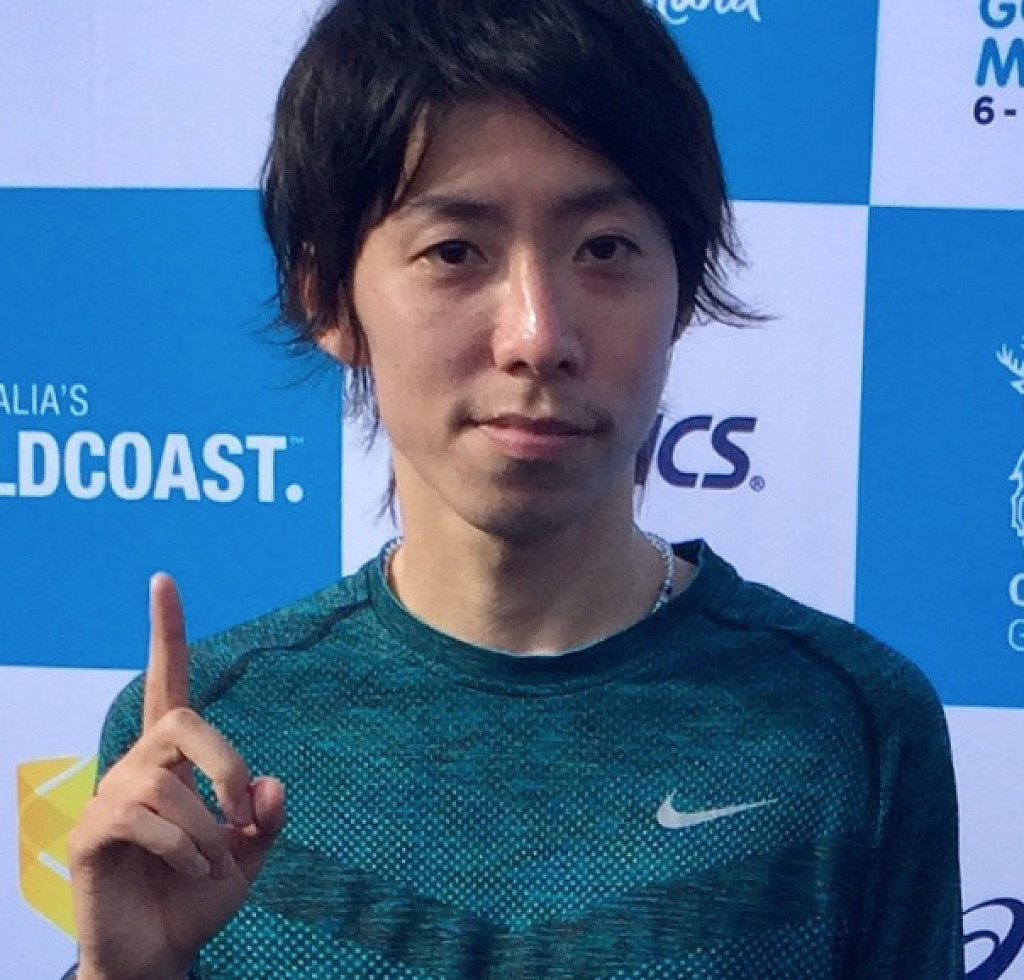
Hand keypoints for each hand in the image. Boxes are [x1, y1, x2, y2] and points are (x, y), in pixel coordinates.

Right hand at [69, 574, 286, 979]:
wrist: (161, 955)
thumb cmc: (201, 895)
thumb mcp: (252, 852)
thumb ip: (267, 814)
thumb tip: (269, 783)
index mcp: (175, 758)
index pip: (169, 680)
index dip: (168, 631)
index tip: (163, 580)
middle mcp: (139, 765)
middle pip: (184, 722)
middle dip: (225, 764)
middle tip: (243, 816)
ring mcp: (109, 797)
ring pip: (169, 784)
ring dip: (207, 833)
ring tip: (212, 865)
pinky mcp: (90, 834)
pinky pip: (143, 818)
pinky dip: (185, 849)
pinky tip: (191, 873)